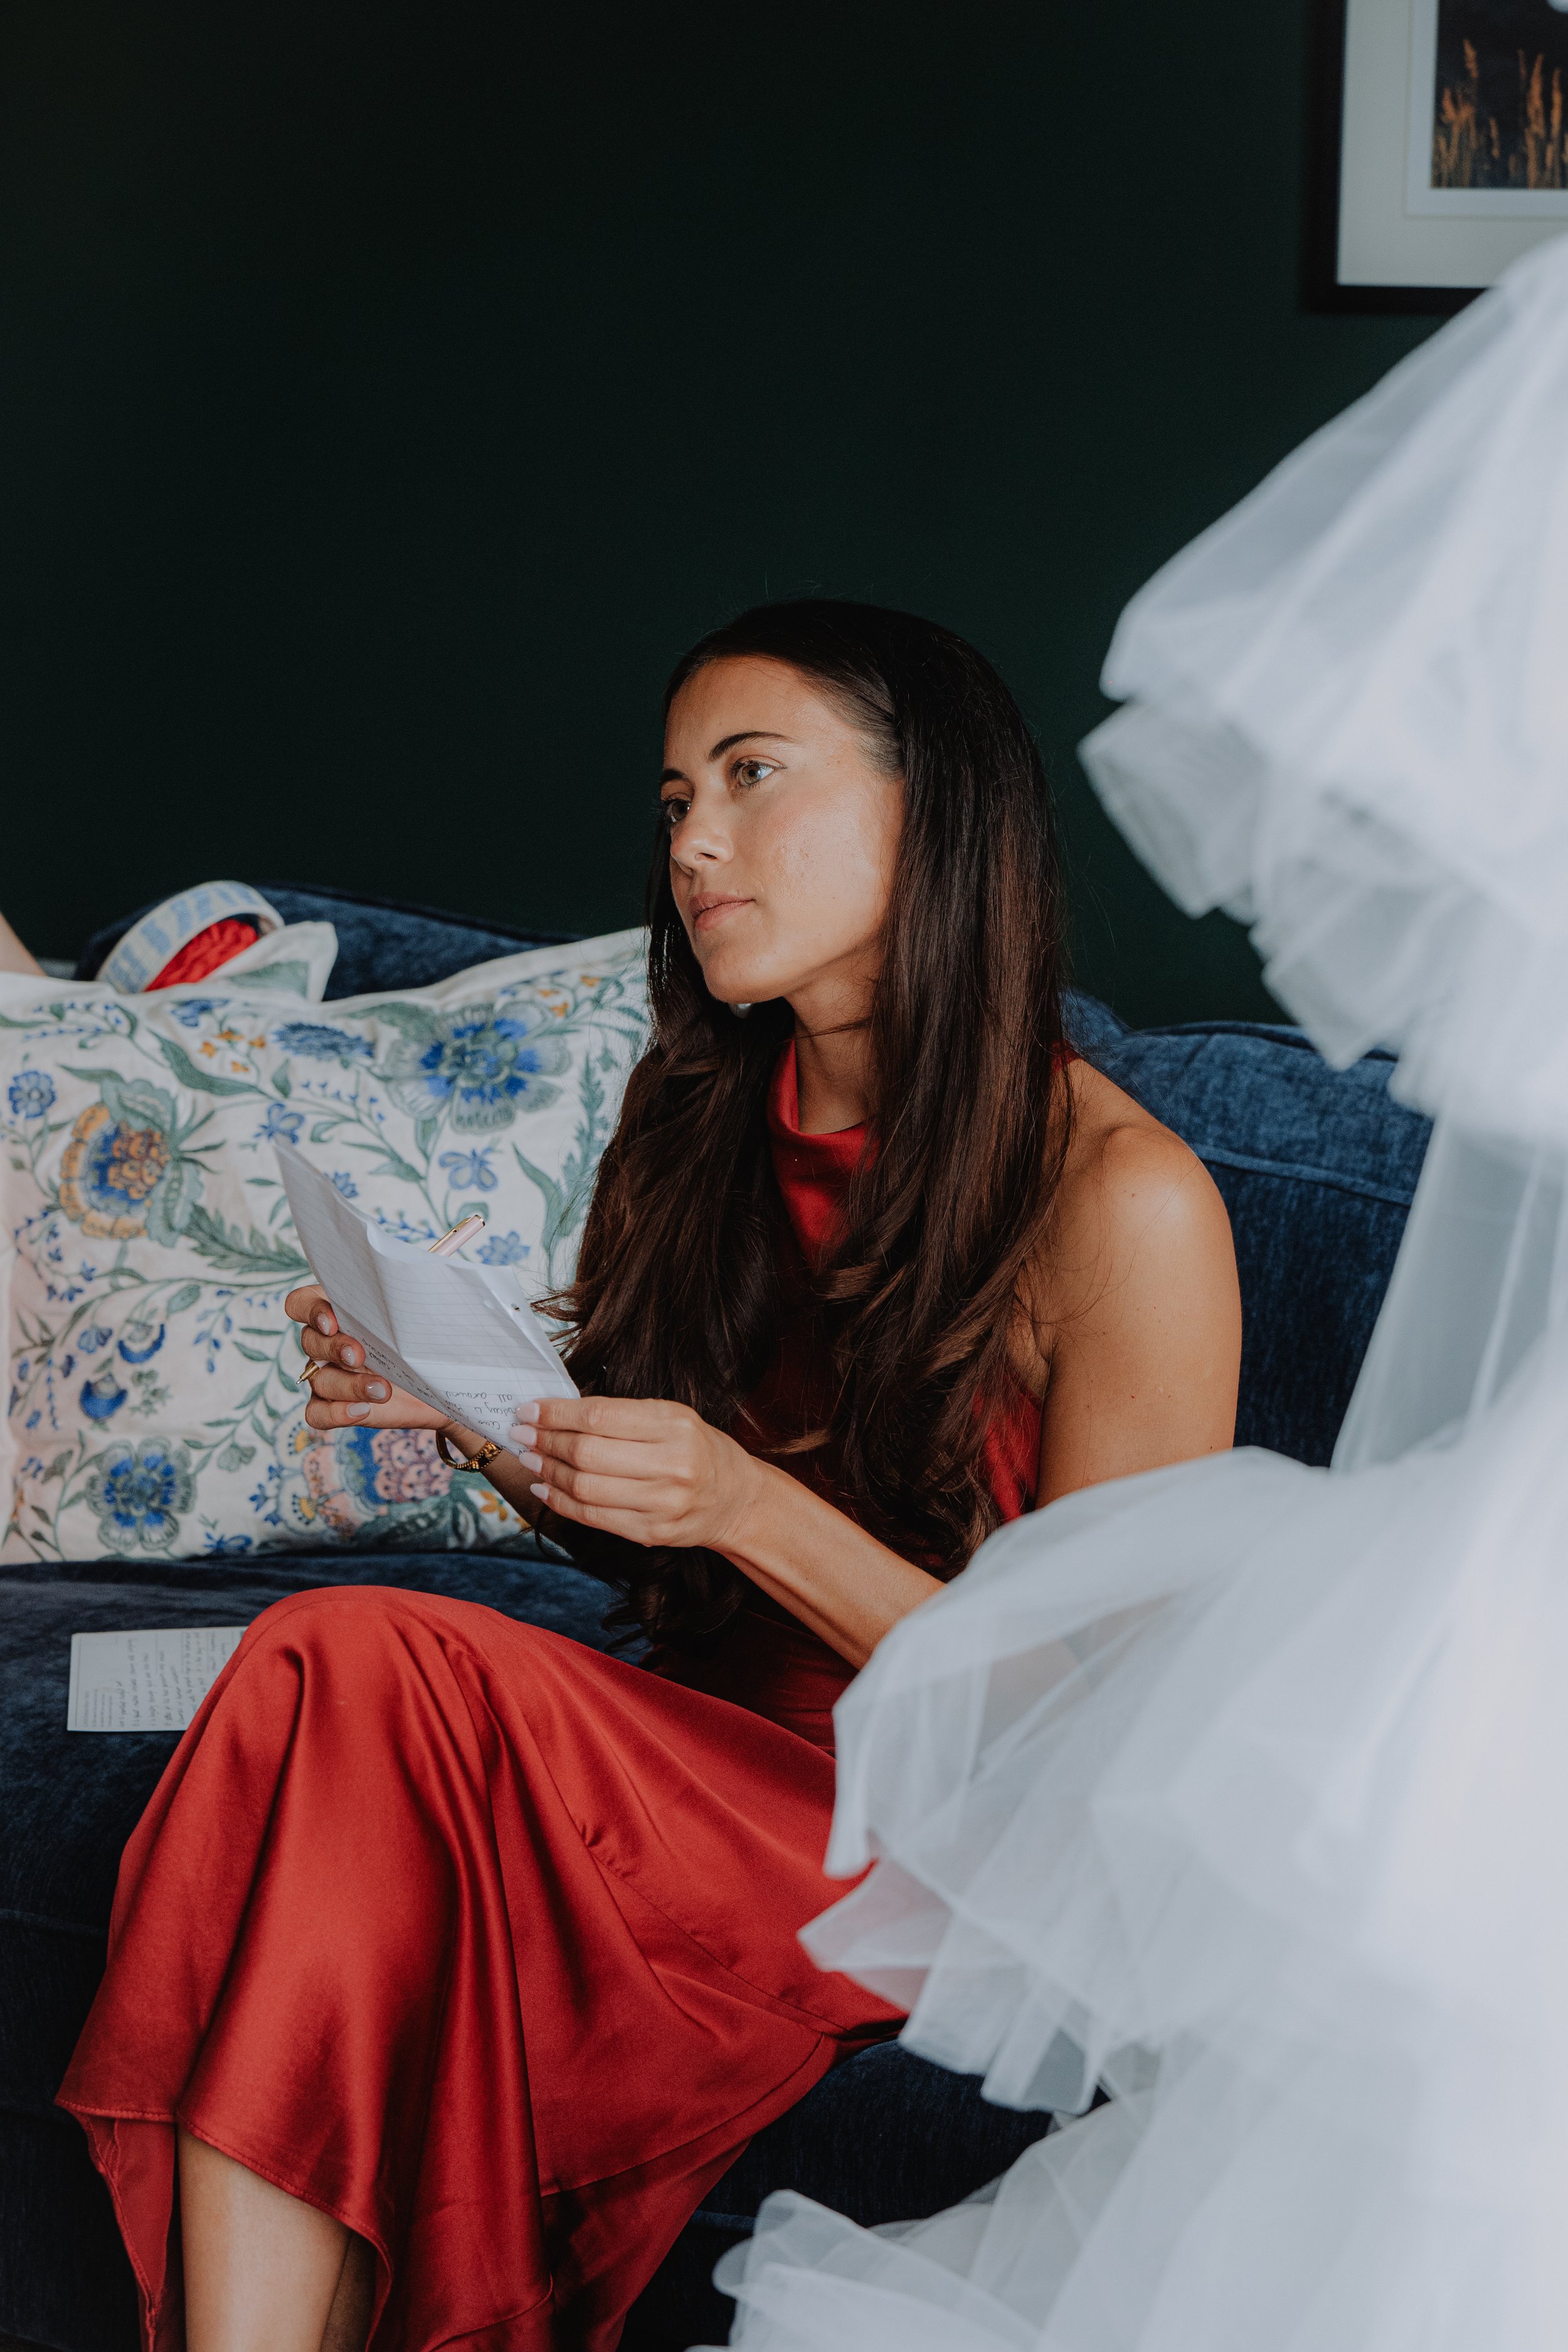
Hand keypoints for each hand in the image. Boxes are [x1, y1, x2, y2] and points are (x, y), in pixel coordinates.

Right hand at [284, 1284, 448, 1434]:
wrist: (434, 1382)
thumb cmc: (418, 1342)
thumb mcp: (412, 1320)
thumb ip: (397, 1308)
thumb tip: (402, 1298)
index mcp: (337, 1312)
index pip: (301, 1303)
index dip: (311, 1311)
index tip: (332, 1322)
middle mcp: (325, 1342)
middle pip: (310, 1341)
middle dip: (334, 1348)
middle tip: (359, 1356)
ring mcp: (325, 1375)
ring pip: (320, 1380)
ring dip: (349, 1385)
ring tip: (382, 1390)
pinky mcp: (332, 1405)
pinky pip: (317, 1413)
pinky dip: (336, 1413)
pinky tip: (362, 1410)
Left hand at [512, 1396, 764, 1551]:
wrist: (736, 1499)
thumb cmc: (697, 1449)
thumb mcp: (671, 1417)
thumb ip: (621, 1415)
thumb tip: (558, 1412)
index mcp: (674, 1425)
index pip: (599, 1417)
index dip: (556, 1414)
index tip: (529, 1409)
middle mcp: (671, 1465)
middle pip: (587, 1454)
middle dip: (546, 1441)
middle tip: (522, 1433)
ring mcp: (661, 1503)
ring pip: (584, 1488)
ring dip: (548, 1472)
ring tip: (532, 1458)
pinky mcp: (651, 1532)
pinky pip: (592, 1517)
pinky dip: (560, 1502)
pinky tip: (545, 1488)